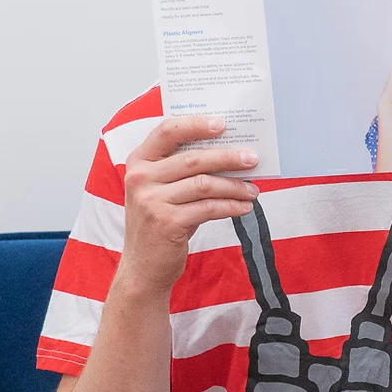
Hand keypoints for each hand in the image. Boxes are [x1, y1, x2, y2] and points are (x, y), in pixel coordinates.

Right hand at [117, 116, 260, 292]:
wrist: (143, 266)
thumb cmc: (161, 220)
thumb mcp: (162, 189)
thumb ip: (183, 168)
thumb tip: (231, 153)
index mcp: (139, 161)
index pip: (167, 131)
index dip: (196, 124)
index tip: (224, 124)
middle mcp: (140, 178)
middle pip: (194, 158)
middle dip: (229, 157)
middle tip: (253, 159)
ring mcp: (151, 201)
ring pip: (205, 184)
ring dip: (234, 186)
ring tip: (253, 190)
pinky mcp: (166, 222)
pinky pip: (209, 208)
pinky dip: (231, 206)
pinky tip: (245, 207)